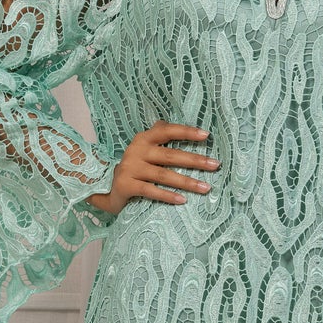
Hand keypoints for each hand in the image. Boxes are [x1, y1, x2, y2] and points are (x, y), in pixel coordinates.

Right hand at [87, 121, 220, 215]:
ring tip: (206, 188)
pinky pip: (151, 191)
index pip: (167, 131)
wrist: (108, 188)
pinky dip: (168, 196)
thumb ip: (157, 135)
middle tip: (215, 165)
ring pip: (163, 175)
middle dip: (195, 160)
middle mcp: (136, 151)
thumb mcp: (144, 149)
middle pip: (170, 155)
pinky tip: (183, 200)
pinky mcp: (126, 185)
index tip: (206, 135)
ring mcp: (130, 168)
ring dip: (187, 182)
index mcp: (143, 139)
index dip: (186, 132)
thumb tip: (170, 122)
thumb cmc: (134, 168)